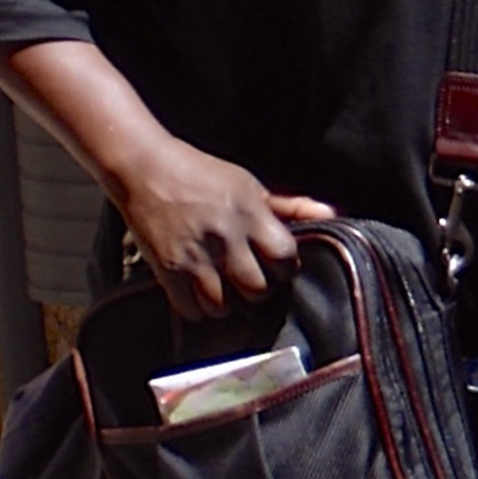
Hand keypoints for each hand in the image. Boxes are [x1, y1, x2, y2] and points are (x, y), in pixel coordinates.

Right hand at [117, 130, 337, 319]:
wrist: (145, 168)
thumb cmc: (201, 173)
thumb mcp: (250, 184)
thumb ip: (291, 205)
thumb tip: (333, 214)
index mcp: (249, 212)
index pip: (284, 257)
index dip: (284, 266)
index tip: (276, 264)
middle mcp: (225, 236)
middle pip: (257, 289)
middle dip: (258, 290)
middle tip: (251, 280)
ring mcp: (195, 256)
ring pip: (224, 307)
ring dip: (227, 303)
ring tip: (225, 288)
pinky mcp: (168, 270)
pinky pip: (192, 310)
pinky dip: (199, 308)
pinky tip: (201, 292)